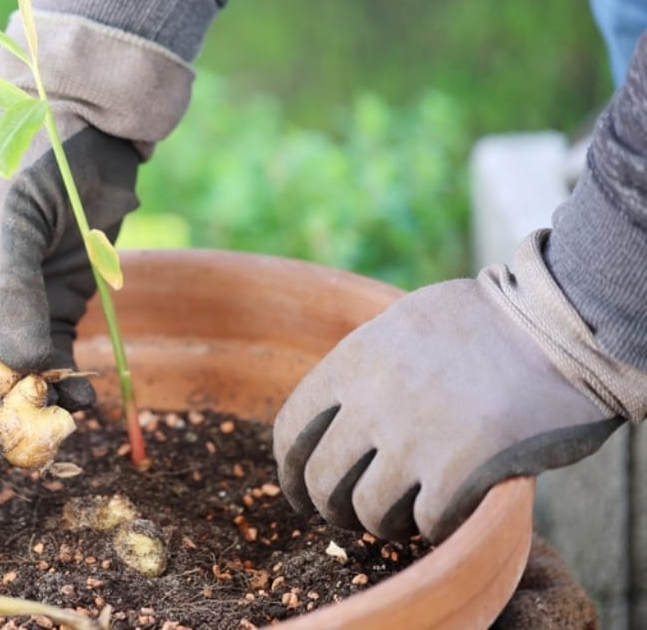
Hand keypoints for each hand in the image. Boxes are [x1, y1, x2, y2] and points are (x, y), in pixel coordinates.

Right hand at [0, 123, 139, 409]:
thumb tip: (20, 370)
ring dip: (18, 402)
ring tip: (50, 414)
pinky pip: (45, 365)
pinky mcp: (48, 314)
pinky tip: (81, 398)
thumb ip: (10, 295)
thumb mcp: (7, 224)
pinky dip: (59, 386)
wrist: (89, 128)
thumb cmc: (25, 160)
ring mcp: (1, 310)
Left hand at [273, 230, 639, 542]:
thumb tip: (332, 414)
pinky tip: (449, 511)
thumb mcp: (401, 325)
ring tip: (406, 514)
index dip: (293, 471)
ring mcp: (413, 437)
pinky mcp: (458, 469)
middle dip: (331, 508)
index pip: (292, 433)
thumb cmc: (484, 323)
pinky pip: (425, 523)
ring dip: (384, 523)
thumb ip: (363, 368)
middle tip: (351, 514)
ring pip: (367, 511)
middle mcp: (371, 401)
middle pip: (321, 483)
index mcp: (352, 362)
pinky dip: (434, 526)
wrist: (557, 326)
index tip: (302, 489)